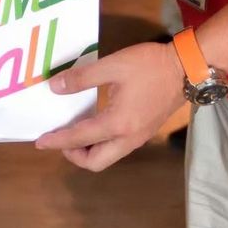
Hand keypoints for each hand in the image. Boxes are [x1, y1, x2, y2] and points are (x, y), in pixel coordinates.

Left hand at [35, 42, 185, 171]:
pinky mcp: (145, 132)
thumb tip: (54, 88)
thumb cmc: (150, 66)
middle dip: (74, 155)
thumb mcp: (113, 65)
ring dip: (88, 150)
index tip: (39, 141)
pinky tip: (96, 123)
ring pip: (108, 157)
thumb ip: (82, 78)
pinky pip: (117, 148)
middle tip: (60, 137)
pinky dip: (101, 143)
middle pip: (95, 162)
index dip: (57, 140)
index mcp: (117, 124)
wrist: (187, 68)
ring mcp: (138, 138)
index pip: (79, 138)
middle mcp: (128, 138)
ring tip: (75, 131)